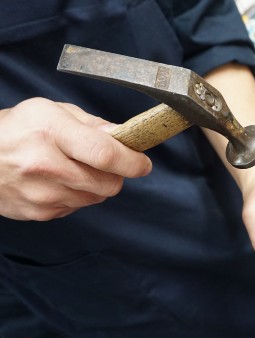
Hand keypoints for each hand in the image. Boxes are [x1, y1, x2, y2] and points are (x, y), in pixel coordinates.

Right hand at [0, 98, 151, 220]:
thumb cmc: (14, 130)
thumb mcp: (50, 111)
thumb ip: (92, 124)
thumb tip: (123, 136)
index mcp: (51, 132)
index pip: (106, 154)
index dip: (133, 162)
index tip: (143, 163)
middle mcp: (46, 165)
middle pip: (109, 183)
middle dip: (116, 174)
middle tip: (104, 162)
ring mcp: (42, 194)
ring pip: (97, 198)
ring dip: (96, 185)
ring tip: (74, 168)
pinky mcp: (40, 213)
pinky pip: (78, 207)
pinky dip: (77, 196)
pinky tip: (58, 181)